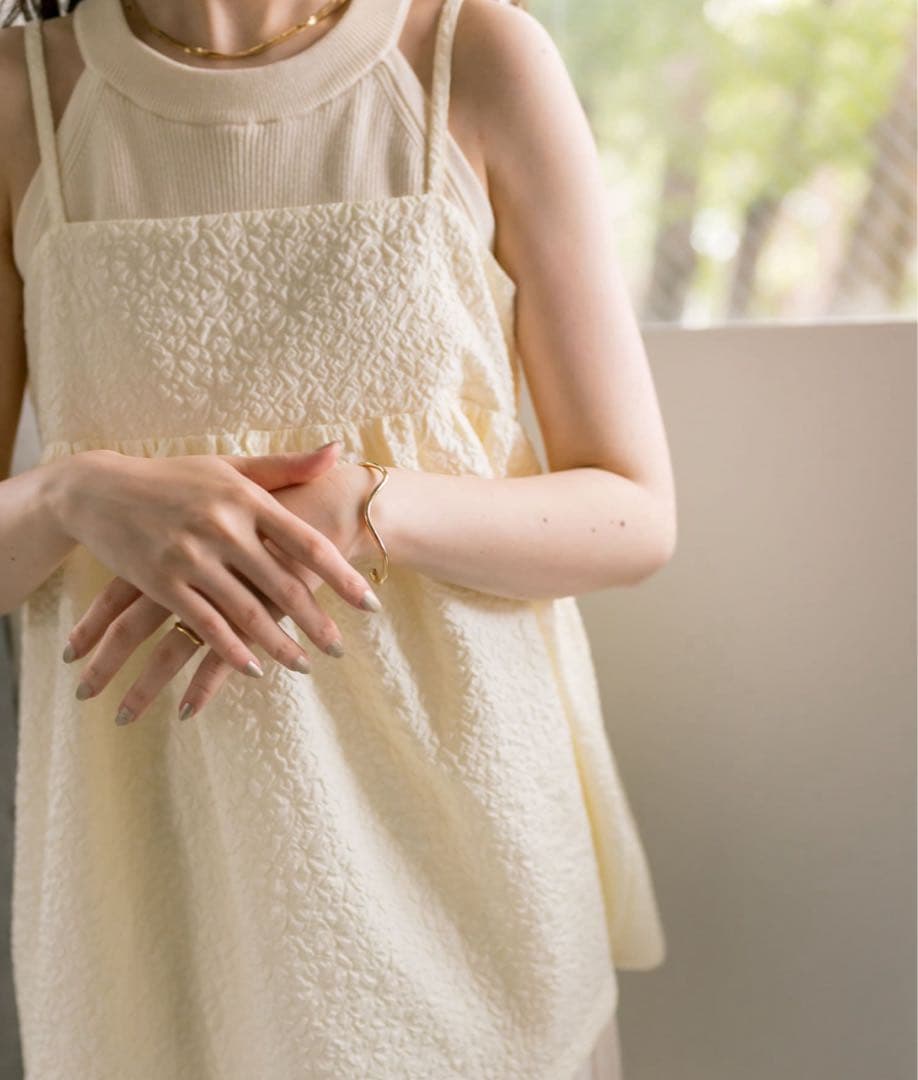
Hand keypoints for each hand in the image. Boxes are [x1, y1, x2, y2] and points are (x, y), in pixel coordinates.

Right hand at [62, 459, 380, 725]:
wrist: (98, 489)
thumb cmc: (175, 477)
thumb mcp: (231, 466)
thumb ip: (286, 466)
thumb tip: (338, 452)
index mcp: (247, 498)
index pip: (307, 543)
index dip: (343, 578)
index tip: (370, 606)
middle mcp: (223, 527)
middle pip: (284, 586)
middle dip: (317, 624)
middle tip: (340, 650)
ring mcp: (190, 556)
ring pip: (247, 612)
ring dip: (280, 646)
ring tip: (306, 665)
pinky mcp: (160, 581)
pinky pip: (205, 624)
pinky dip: (231, 651)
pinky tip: (254, 669)